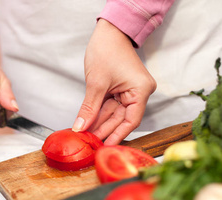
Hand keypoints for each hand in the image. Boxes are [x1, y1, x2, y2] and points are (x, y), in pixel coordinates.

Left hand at [73, 19, 156, 144]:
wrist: (108, 31)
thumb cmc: (107, 49)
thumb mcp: (96, 83)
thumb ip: (89, 108)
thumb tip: (81, 128)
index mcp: (141, 90)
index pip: (131, 121)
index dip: (117, 135)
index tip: (105, 147)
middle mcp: (139, 93)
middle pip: (121, 119)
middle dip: (104, 130)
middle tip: (90, 143)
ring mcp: (130, 92)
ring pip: (114, 114)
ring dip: (100, 124)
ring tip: (86, 136)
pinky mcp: (121, 90)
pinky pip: (110, 106)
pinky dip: (99, 114)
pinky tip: (89, 124)